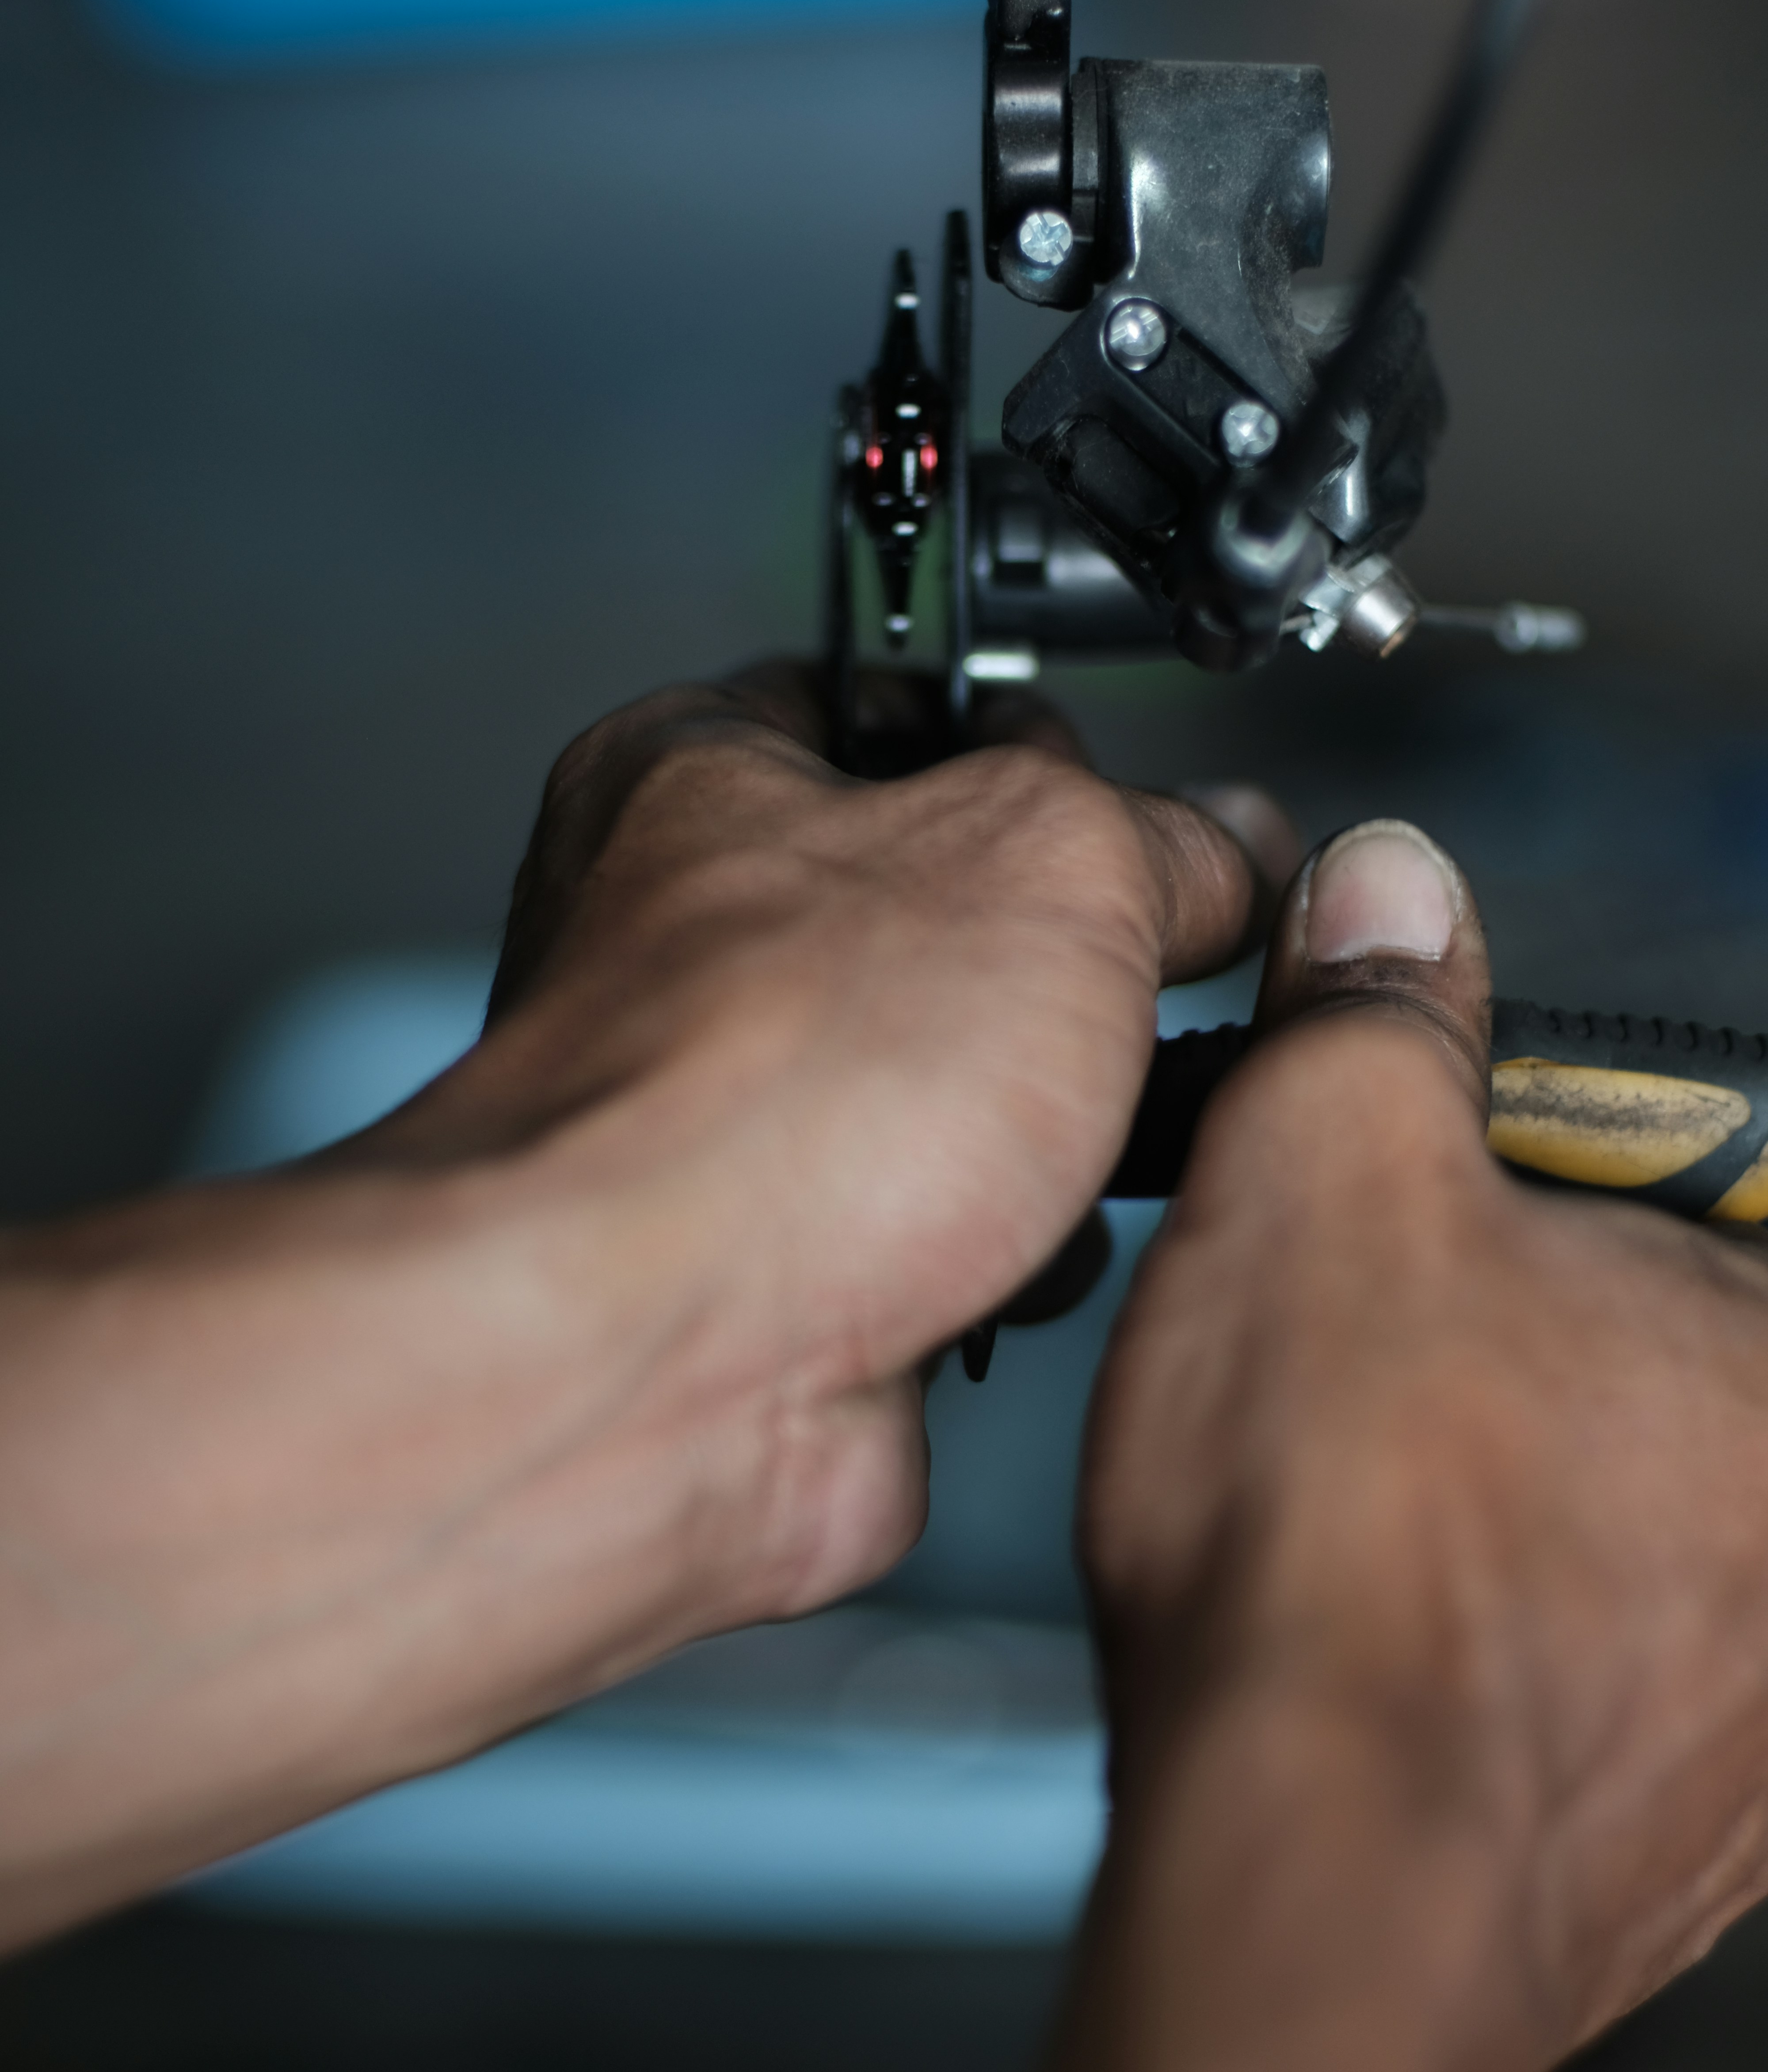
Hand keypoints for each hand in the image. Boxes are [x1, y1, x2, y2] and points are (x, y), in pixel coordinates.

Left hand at [0, 665, 1287, 1950]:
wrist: (666, 1366)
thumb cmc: (764, 1095)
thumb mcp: (1051, 862)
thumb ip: (1163, 836)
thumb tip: (1224, 851)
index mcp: (699, 777)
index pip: (894, 705)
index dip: (1031, 736)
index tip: (1129, 787)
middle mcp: (693, 947)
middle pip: (953, 911)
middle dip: (1068, 968)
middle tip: (1141, 979)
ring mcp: (735, 1121)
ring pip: (969, 1089)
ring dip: (1060, 1126)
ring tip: (1081, 1134)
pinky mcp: (786, 1269)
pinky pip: (958, 1233)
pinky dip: (1015, 1251)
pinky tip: (1016, 1252)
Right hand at [946, 818, 1767, 2071]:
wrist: (1313, 1879)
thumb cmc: (1343, 1539)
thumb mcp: (1322, 1173)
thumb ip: (1378, 1016)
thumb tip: (1394, 897)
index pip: (1726, 1178)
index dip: (1567, 1162)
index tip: (1466, 1195)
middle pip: (1679, 1362)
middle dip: (1539, 1336)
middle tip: (1394, 1358)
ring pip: (1644, 1528)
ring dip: (1522, 1494)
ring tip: (1375, 1511)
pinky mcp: (1698, 1840)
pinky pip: (1609, 1681)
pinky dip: (1509, 1642)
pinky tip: (1393, 1644)